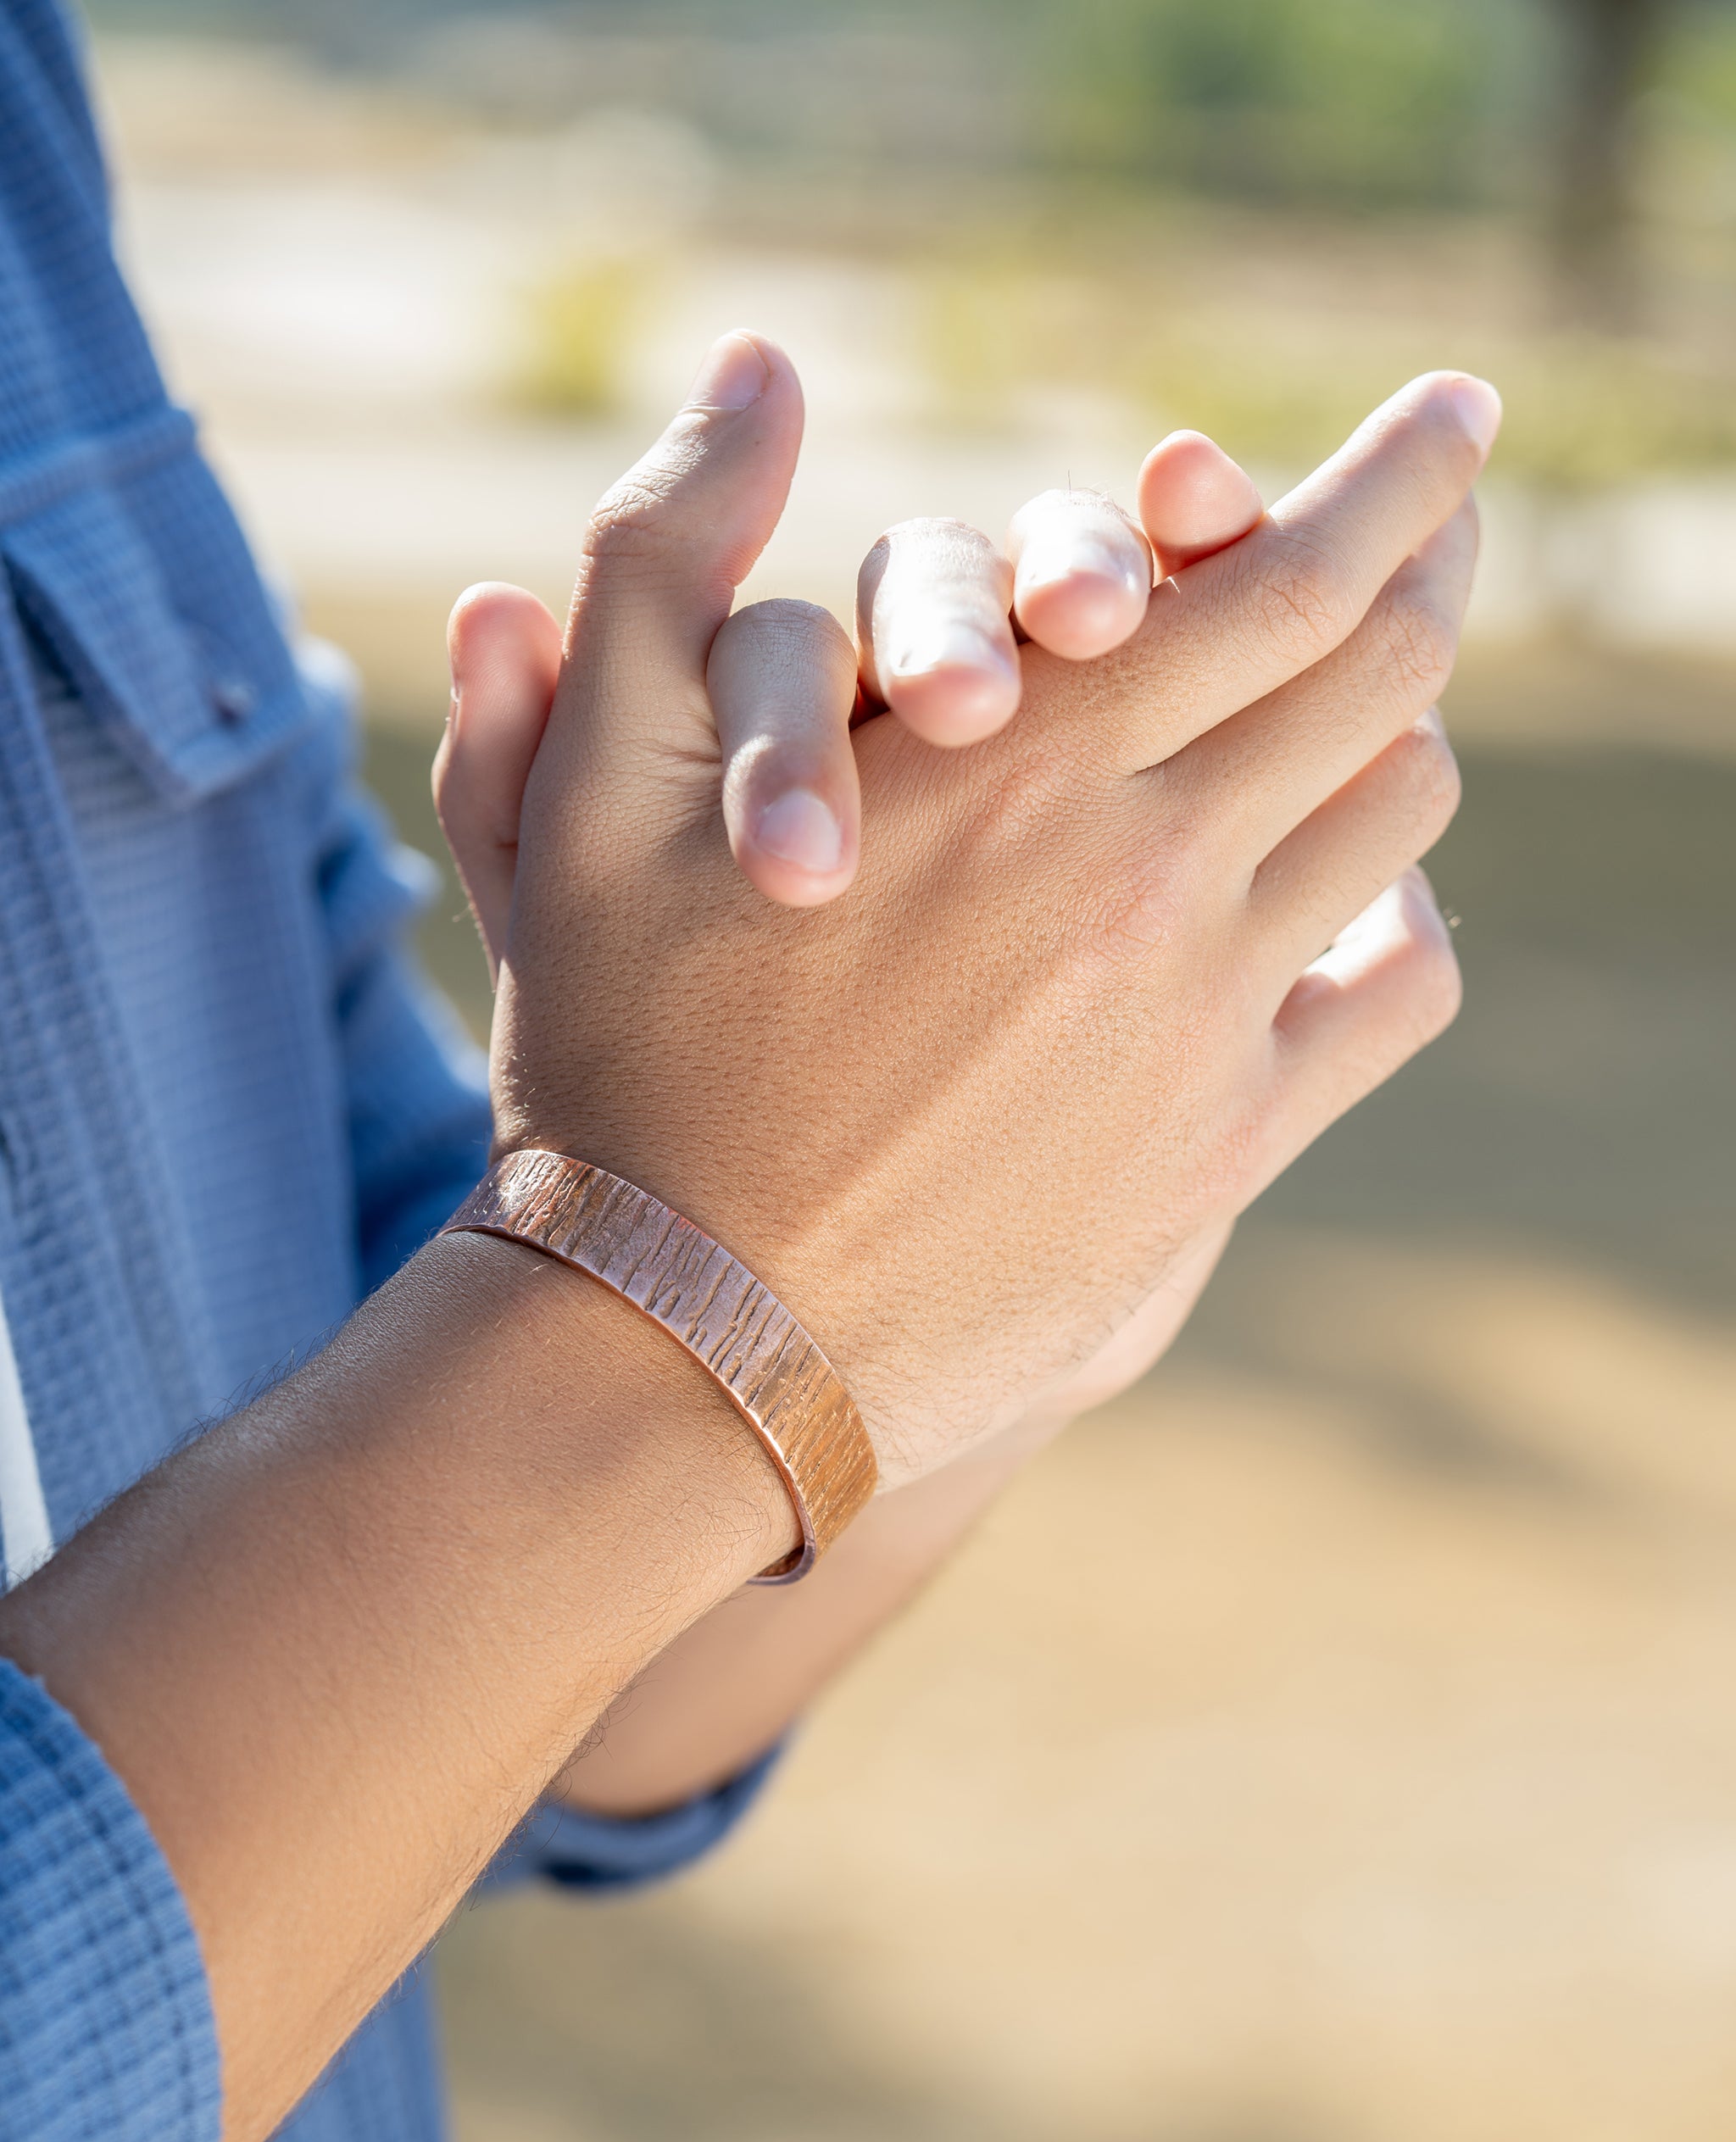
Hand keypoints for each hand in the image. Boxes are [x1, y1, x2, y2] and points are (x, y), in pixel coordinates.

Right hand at [466, 332, 1492, 1485]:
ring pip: (1395, 816)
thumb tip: (756, 369)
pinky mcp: (1221, 1147)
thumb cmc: (626, 1060)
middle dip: (1433, 553)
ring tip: (1372, 685)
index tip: (1448, 416)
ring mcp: (1201, 1021)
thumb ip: (660, 557)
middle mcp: (1144, 880)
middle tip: (1455, 495)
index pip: (1286, 574)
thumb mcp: (585, 791)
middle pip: (1377, 670)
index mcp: (1013, 766)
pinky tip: (1347, 884)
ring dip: (1395, 721)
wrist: (690, 1340)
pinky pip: (1388, 988)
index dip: (1390, 474)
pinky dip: (1395, 905)